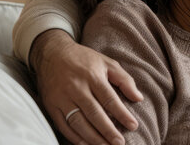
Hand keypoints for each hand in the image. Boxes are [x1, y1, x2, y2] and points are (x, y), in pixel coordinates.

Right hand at [31, 29, 143, 144]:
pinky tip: (86, 144)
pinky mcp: (51, 105)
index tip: (133, 126)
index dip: (122, 114)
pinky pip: (63, 125)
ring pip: (78, 122)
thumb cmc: (84, 59)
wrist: (51, 53)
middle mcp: (76, 88)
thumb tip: (138, 98)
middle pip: (94, 113)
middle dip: (108, 131)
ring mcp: (62, 97)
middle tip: (120, 142)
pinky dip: (74, 137)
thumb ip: (124, 80)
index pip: (110, 99)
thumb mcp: (107, 62)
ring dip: (92, 138)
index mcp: (92, 76)